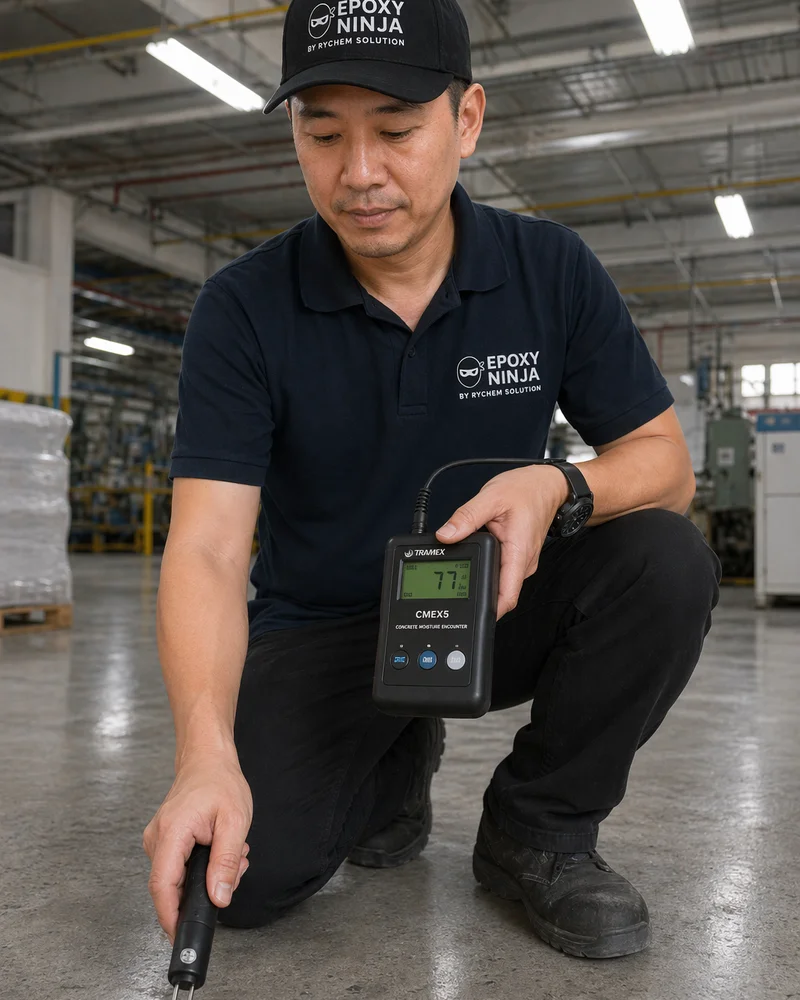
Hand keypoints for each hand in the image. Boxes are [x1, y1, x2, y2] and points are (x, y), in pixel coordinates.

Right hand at [142, 747, 252, 943]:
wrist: (207, 759)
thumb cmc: (220, 782)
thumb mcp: (235, 821)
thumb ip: (226, 862)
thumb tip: (218, 897)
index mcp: (172, 832)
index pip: (162, 885)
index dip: (171, 916)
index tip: (182, 935)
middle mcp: (157, 838)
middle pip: (170, 886)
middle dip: (203, 892)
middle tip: (234, 873)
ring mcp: (157, 839)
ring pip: (177, 878)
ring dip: (207, 876)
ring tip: (233, 854)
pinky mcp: (163, 841)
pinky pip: (178, 866)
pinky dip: (201, 866)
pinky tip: (219, 850)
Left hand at [435, 465, 569, 619]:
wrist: (547, 485)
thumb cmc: (525, 490)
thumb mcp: (490, 498)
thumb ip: (466, 518)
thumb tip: (445, 536)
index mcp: (518, 553)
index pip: (507, 597)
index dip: (488, 611)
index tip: (469, 614)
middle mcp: (523, 563)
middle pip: (498, 592)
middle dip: (475, 591)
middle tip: (451, 583)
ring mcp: (521, 562)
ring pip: (498, 581)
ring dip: (480, 577)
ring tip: (463, 564)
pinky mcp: (517, 557)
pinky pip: (500, 570)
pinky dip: (486, 565)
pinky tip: (476, 554)